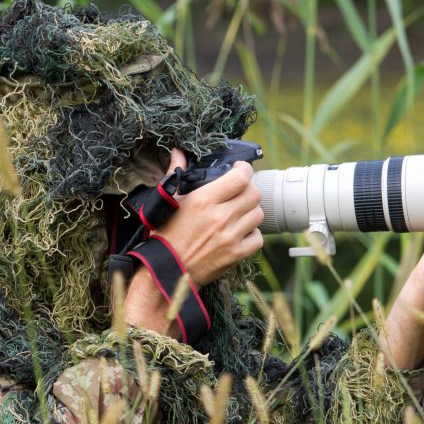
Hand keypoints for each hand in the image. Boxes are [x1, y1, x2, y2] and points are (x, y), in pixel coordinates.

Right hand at [122, 148, 264, 336]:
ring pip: (258, 214)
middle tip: (239, 193)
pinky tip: (239, 233)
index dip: (244, 170)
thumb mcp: (168, 202)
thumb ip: (175, 174)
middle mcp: (220, 217)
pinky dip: (252, 234)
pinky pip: (258, 238)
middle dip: (248, 190)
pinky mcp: (236, 254)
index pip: (241, 177)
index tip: (239, 170)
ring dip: (250, 212)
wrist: (166, 271)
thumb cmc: (165, 236)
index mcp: (204, 200)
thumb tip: (177, 153)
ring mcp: (231, 237)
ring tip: (237, 214)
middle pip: (254, 194)